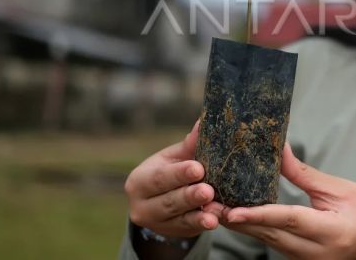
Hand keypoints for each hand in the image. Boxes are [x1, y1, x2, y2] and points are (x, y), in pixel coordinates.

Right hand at [124, 120, 222, 237]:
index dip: (179, 174)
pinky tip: (215, 221)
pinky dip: (202, 224)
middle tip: (208, 191)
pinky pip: (188, 229)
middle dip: (189, 196)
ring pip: (179, 218)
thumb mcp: (175, 157)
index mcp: (140, 180)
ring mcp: (156, 223)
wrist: (161, 198)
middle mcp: (141, 205)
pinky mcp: (171, 233)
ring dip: (199, 215)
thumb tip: (203, 123)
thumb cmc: (172, 169)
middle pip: (168, 200)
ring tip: (215, 210)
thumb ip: (189, 144)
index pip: (159, 177)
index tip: (199, 168)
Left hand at [221, 142, 355, 259]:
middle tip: (209, 204)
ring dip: (242, 225)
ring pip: (267, 242)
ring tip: (214, 207)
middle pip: (270, 235)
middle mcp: (316, 253)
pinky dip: (256, 229)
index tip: (232, 210)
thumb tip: (277, 149)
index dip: (259, 215)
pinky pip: (273, 243)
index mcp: (331, 231)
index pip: (289, 221)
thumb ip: (303, 174)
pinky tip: (238, 215)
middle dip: (238, 220)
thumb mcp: (338, 187)